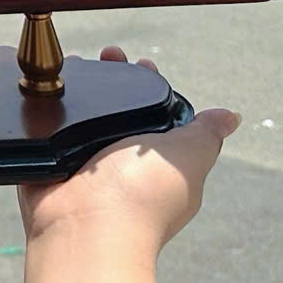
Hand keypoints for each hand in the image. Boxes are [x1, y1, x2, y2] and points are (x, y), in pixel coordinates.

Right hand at [16, 47, 238, 282]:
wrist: (86, 225)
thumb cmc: (141, 198)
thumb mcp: (187, 156)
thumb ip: (206, 134)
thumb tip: (230, 117)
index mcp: (159, 164)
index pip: (159, 113)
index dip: (151, 84)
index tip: (141, 63)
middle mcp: (125, 166)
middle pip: (121, 109)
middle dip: (114, 78)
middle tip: (107, 57)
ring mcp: (90, 166)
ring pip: (88, 116)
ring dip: (84, 91)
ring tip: (80, 67)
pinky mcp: (58, 166)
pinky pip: (54, 130)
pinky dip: (52, 111)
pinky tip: (52, 91)